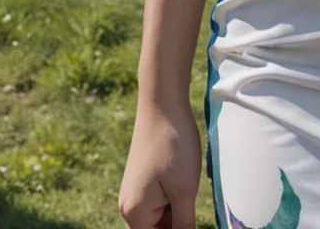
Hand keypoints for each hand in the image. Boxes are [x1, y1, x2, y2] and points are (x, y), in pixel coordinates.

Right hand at [118, 98, 201, 228]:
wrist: (162, 103)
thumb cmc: (173, 145)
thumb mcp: (185, 191)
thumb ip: (184, 226)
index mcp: (135, 214)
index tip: (190, 211)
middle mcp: (129, 206)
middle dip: (179, 220)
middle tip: (190, 193)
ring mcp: (134, 191)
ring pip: (162, 215)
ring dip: (179, 207)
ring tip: (187, 179)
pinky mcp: (142, 179)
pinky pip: (160, 199)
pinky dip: (175, 194)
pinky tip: (183, 173)